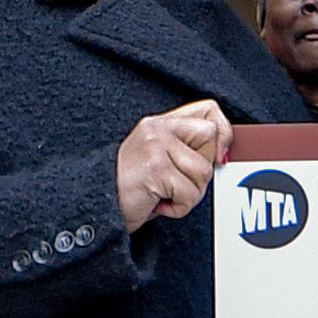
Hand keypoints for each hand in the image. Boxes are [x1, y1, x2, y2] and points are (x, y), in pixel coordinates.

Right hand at [115, 100, 234, 231]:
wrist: (95, 207)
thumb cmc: (129, 190)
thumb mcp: (157, 160)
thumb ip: (184, 151)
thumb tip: (221, 156)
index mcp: (158, 124)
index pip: (209, 110)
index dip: (223, 132)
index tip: (218, 157)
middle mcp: (157, 129)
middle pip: (211, 137)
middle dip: (202, 170)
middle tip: (177, 182)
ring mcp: (156, 147)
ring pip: (203, 172)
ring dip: (189, 195)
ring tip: (165, 196)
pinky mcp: (156, 169)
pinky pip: (189, 193)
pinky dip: (178, 208)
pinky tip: (158, 204)